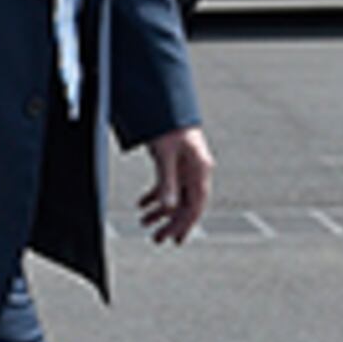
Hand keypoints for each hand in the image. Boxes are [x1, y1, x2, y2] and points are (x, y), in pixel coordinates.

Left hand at [138, 126, 213, 244]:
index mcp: (200, 168)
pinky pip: (167, 185)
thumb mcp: (165, 155)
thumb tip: (167, 208)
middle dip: (171, 223)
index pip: (196, 204)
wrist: (165, 101)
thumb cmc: (169, 124)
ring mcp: (186, 167)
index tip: (174, 239)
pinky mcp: (175, 162)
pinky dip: (155, 195)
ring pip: (176, 196)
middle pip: (186, 203)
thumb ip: (167, 181)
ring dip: (161, 211)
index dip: (185, 224)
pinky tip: (142, 204)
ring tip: (145, 223)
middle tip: (157, 240)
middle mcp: (196, 170)